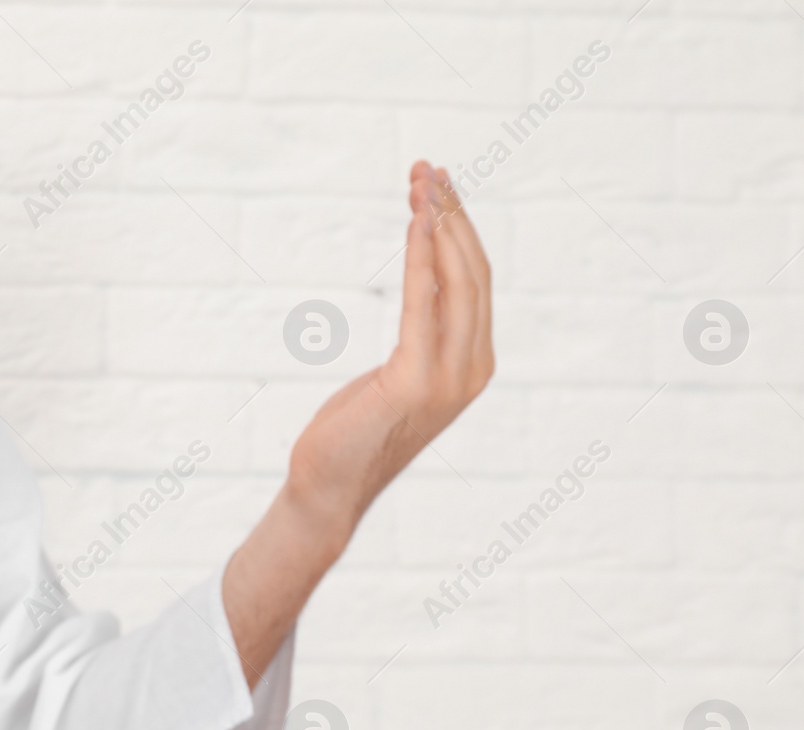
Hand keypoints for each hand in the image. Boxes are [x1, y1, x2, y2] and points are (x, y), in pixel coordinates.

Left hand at [285, 161, 493, 545]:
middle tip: (429, 167)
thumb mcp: (397, 374)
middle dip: (452, 213)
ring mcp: (448, 378)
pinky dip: (421, 256)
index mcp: (473, 366)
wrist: (326, 488)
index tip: (437, 184)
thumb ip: (421, 338)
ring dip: (438, 221)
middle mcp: (471, 370)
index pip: (477, 282)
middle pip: (473, 272)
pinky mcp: (415, 381)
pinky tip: (414, 220)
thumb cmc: (350, 433)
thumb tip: (427, 295)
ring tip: (422, 178)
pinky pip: (423, 303)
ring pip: (457, 279)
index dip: (461, 228)